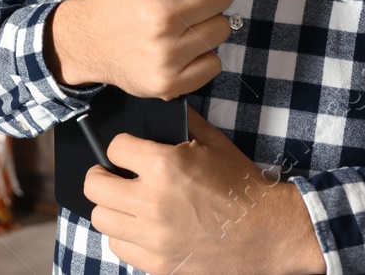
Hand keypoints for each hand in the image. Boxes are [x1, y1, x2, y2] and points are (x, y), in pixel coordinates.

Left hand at [84, 107, 325, 274]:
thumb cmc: (242, 186)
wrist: (269, 233)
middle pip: (94, 185)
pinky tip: (141, 227)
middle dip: (103, 175)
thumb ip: (181, 122)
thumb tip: (159, 106)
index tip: (129, 152)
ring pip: (101, 219)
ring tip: (127, 203)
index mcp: (165, 166)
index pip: (113, 148)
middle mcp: (153, 202)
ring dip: (111, 207)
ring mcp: (154, 237)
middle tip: (115, 175)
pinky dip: (125, 236)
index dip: (121, 147)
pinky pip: (119, 247)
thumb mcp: (213, 144)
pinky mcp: (159, 264)